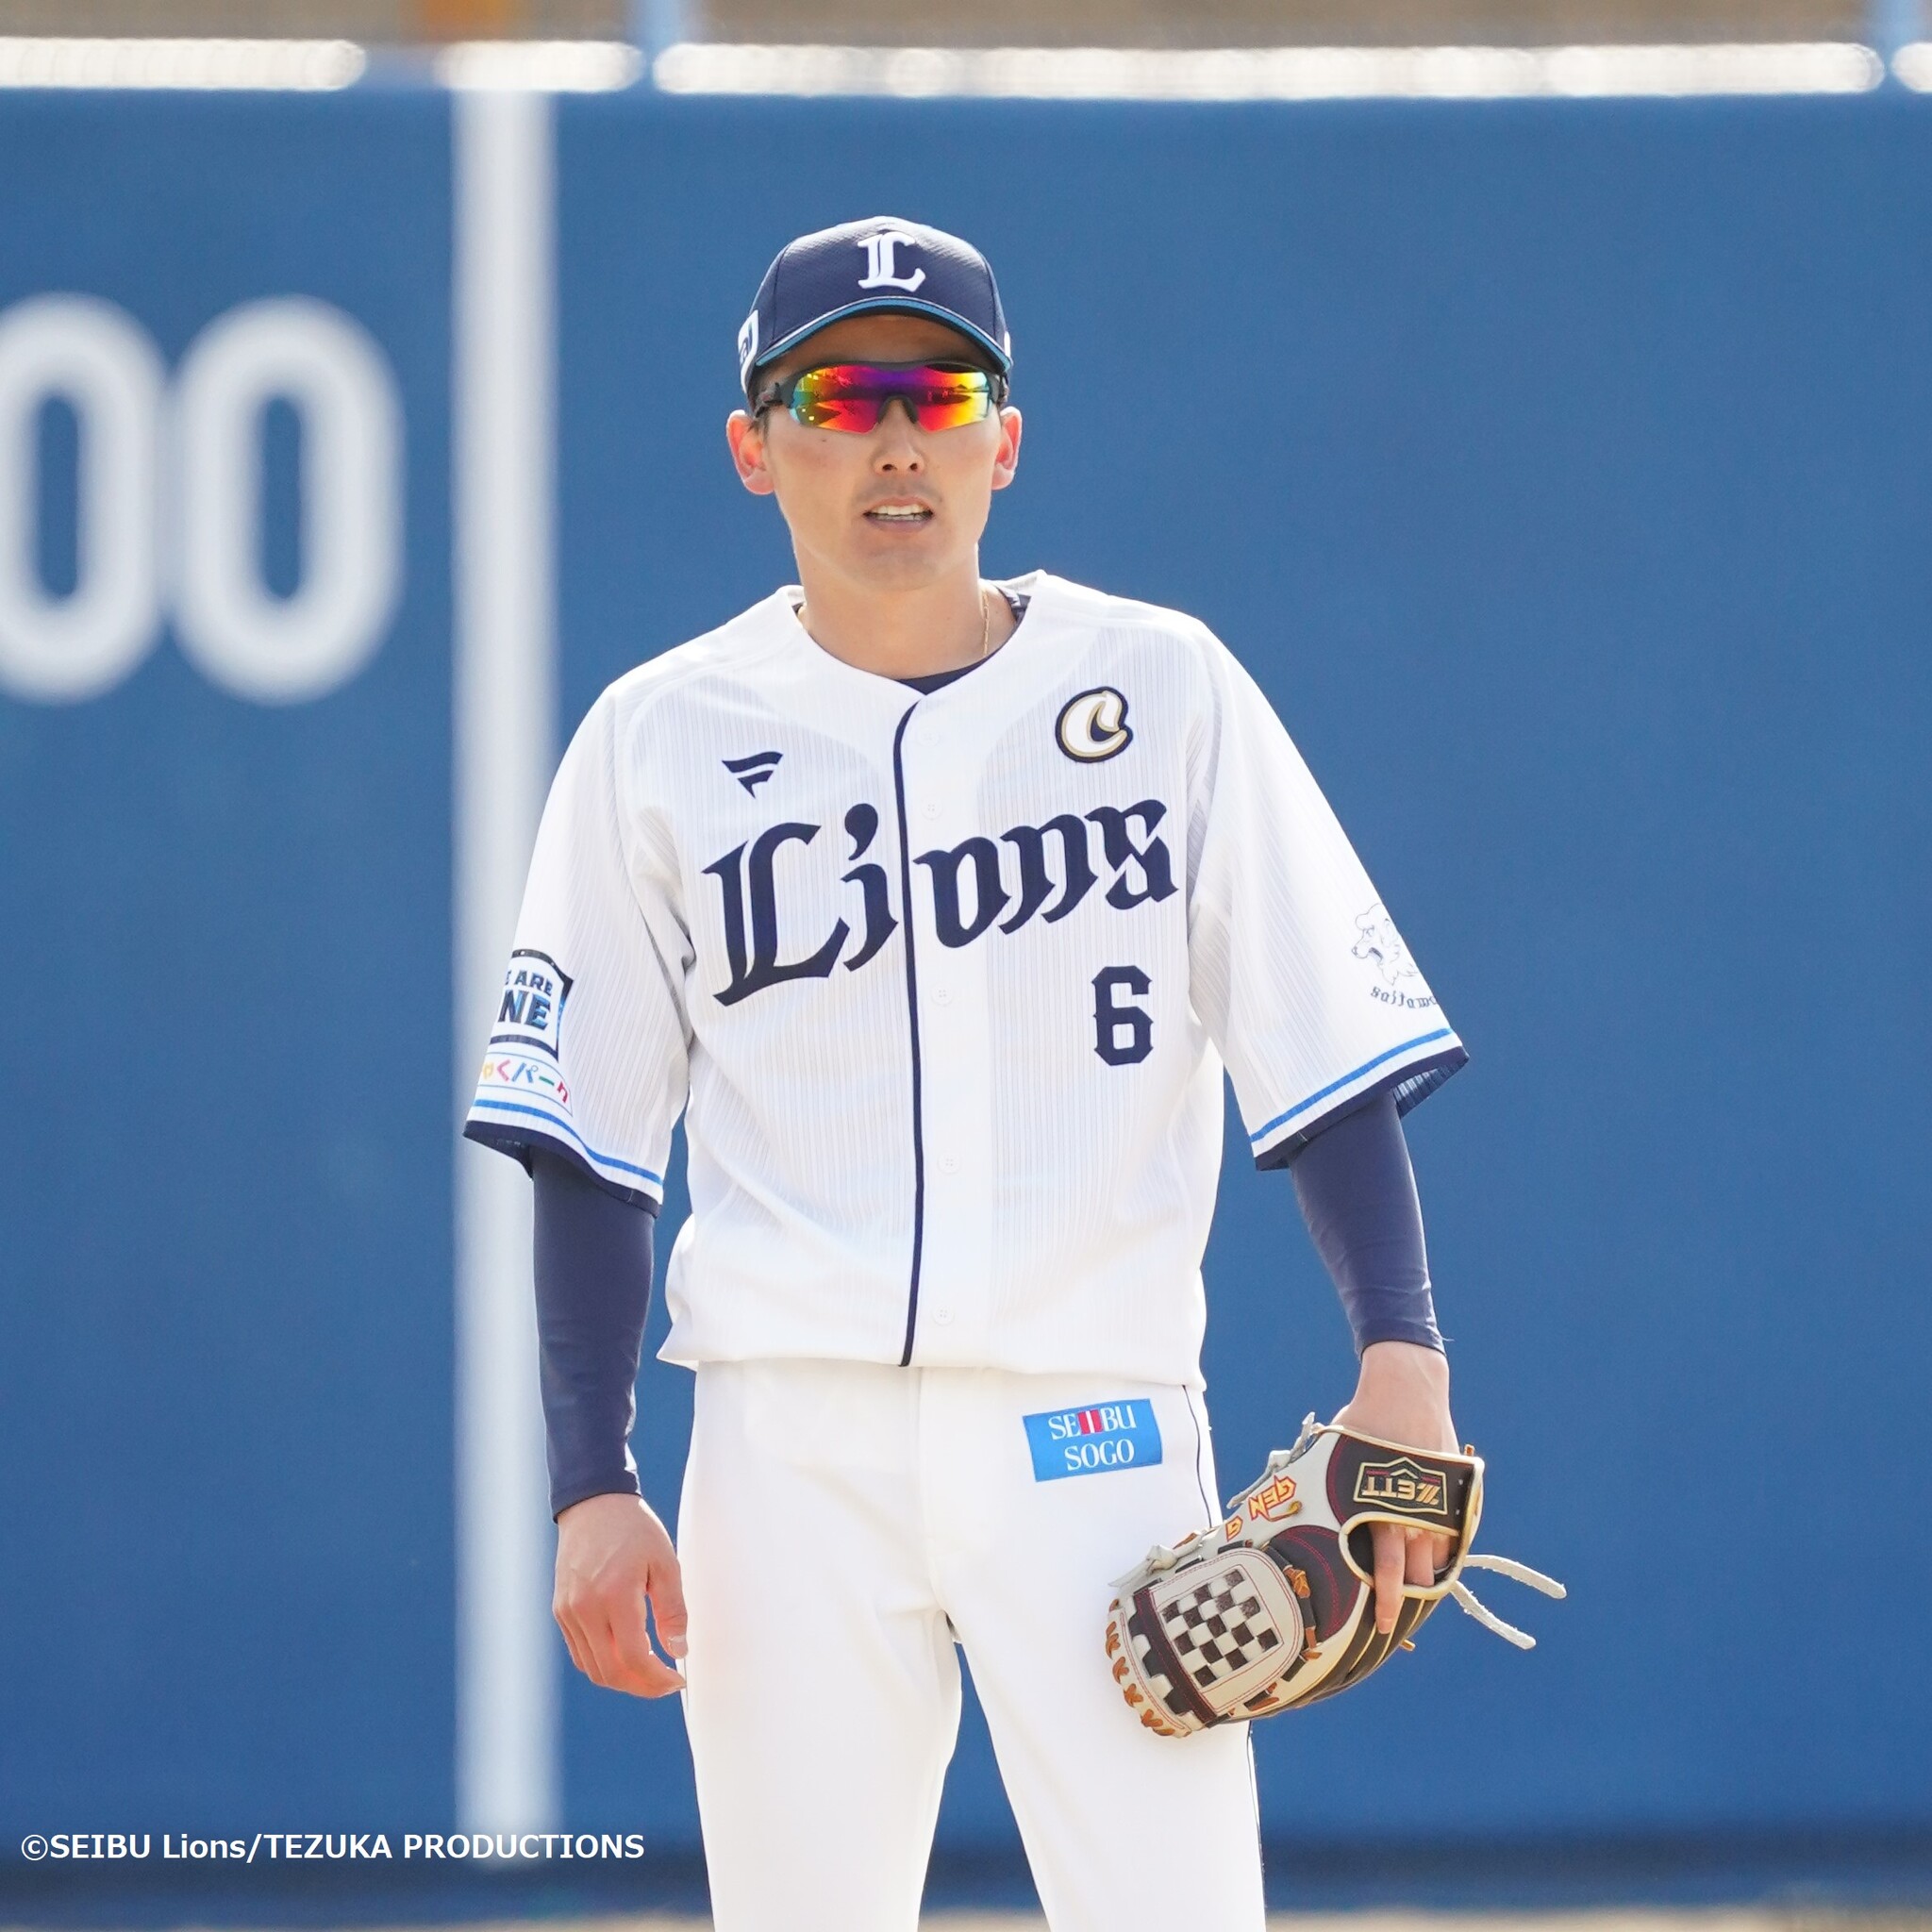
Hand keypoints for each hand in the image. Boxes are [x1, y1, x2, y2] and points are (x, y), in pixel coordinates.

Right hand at [553, 1492, 687, 1697]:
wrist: (594, 1504)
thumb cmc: (634, 1529)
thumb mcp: (666, 1563)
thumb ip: (673, 1611)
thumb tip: (678, 1651)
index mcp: (614, 1594)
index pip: (634, 1658)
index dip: (658, 1679)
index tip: (677, 1679)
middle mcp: (585, 1608)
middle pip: (610, 1672)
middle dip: (641, 1687)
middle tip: (665, 1684)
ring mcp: (568, 1612)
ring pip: (592, 1668)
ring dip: (621, 1680)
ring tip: (648, 1673)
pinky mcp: (561, 1611)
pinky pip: (580, 1653)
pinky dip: (602, 1664)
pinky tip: (625, 1656)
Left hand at [1330, 1341, 1457, 1636]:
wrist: (1405, 1386)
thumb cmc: (1362, 1421)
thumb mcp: (1333, 1455)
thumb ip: (1321, 1489)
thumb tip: (1279, 1507)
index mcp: (1377, 1506)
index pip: (1387, 1569)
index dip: (1387, 1602)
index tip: (1382, 1624)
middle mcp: (1411, 1511)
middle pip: (1416, 1574)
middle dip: (1406, 1602)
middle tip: (1393, 1625)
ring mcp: (1437, 1502)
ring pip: (1436, 1559)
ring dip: (1426, 1579)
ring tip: (1411, 1596)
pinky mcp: (1453, 1491)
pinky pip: (1450, 1535)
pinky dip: (1440, 1551)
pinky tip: (1428, 1561)